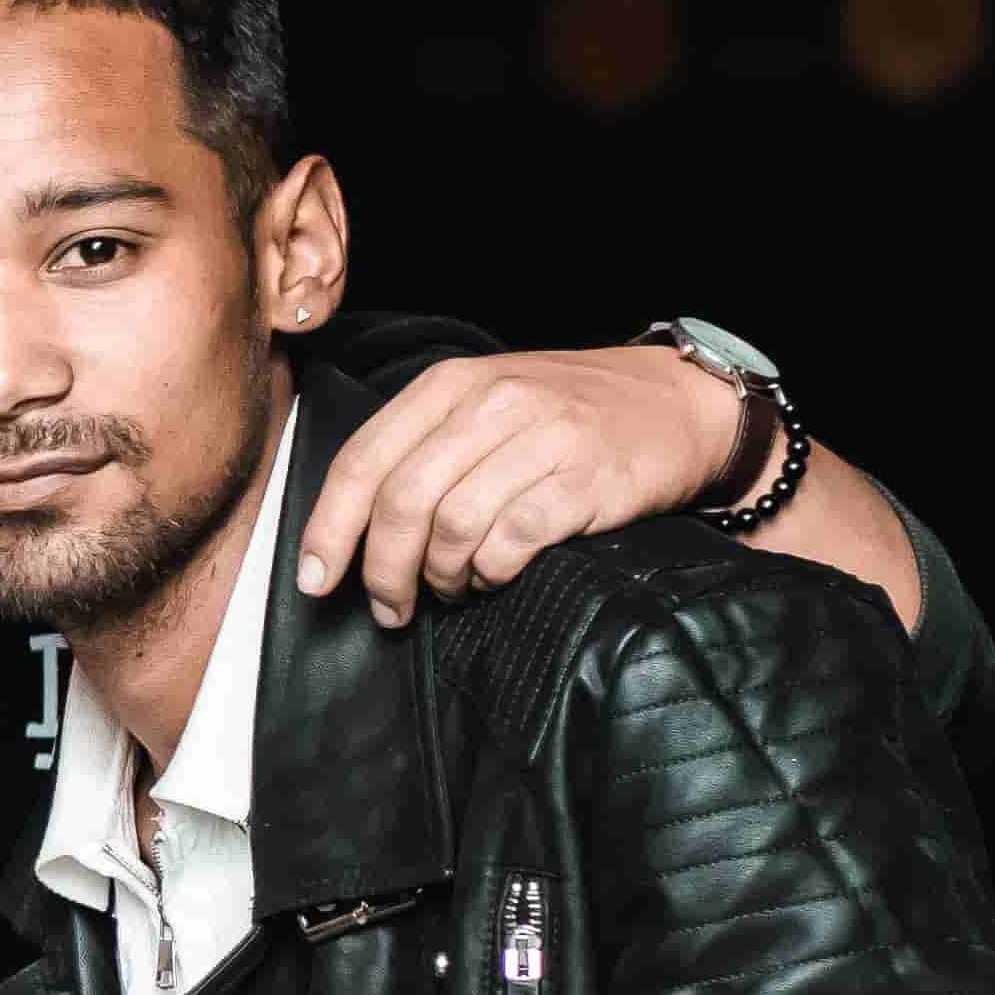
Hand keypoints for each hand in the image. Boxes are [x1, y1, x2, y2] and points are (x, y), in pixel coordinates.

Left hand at [287, 342, 748, 631]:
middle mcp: (492, 404)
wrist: (679, 403)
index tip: (316, 581)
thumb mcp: (486, 405)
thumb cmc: (569, 415)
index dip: (329, 529)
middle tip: (389, 609)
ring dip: (440, 577)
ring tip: (449, 590)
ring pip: (453, 525)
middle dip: (383, 571)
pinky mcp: (586, 480)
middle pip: (402, 502)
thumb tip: (352, 532)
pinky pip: (513, 540)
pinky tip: (494, 577)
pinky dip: (492, 572)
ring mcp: (542, 438)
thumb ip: (421, 451)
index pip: (363, 461)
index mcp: (449, 385)